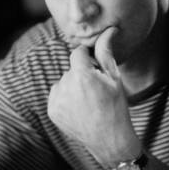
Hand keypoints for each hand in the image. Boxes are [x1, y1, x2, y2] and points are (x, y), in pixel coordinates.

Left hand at [48, 27, 141, 166]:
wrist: (109, 140)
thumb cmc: (116, 106)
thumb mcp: (114, 78)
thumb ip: (105, 52)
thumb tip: (108, 30)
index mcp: (82, 75)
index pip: (78, 53)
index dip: (89, 60)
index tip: (97, 70)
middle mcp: (65, 86)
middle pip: (71, 69)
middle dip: (82, 75)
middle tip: (97, 92)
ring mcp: (56, 100)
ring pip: (64, 82)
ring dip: (73, 87)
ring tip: (89, 103)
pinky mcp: (52, 110)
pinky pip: (58, 95)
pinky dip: (67, 99)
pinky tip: (80, 110)